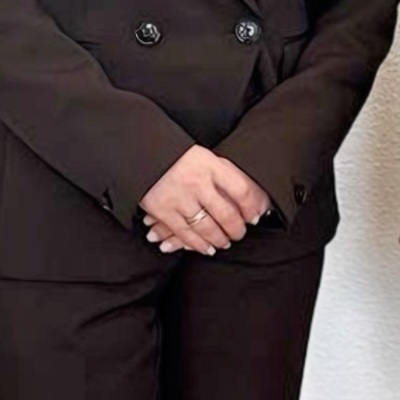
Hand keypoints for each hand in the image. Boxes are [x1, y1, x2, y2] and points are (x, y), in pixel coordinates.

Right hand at [141, 147, 269, 253]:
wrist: (143, 151)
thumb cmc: (180, 157)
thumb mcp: (206, 157)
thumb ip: (226, 174)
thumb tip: (255, 198)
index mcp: (211, 165)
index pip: (242, 190)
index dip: (253, 208)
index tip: (256, 216)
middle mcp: (197, 182)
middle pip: (226, 214)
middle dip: (237, 229)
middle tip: (240, 233)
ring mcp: (179, 197)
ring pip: (207, 228)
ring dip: (219, 239)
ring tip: (225, 241)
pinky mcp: (162, 210)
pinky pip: (185, 234)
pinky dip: (198, 245)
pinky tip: (207, 248)